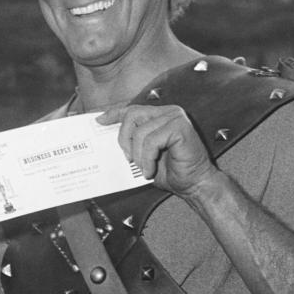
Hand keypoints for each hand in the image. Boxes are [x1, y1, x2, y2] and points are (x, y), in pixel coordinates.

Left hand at [96, 103, 217, 197]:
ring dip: (138, 155)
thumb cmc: (172, 171)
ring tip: (145, 169)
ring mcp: (175, 117)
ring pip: (140, 131)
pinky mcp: (180, 127)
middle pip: (132, 115)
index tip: (99, 121)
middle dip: (124, 139)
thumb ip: (132, 142)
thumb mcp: (144, 155)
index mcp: (160, 116)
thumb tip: (107, 135)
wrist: (194, 184)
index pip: (132, 109)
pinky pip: (151, 140)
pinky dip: (147, 158)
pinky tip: (151, 169)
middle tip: (129, 159)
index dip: (114, 113)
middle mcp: (168, 112)